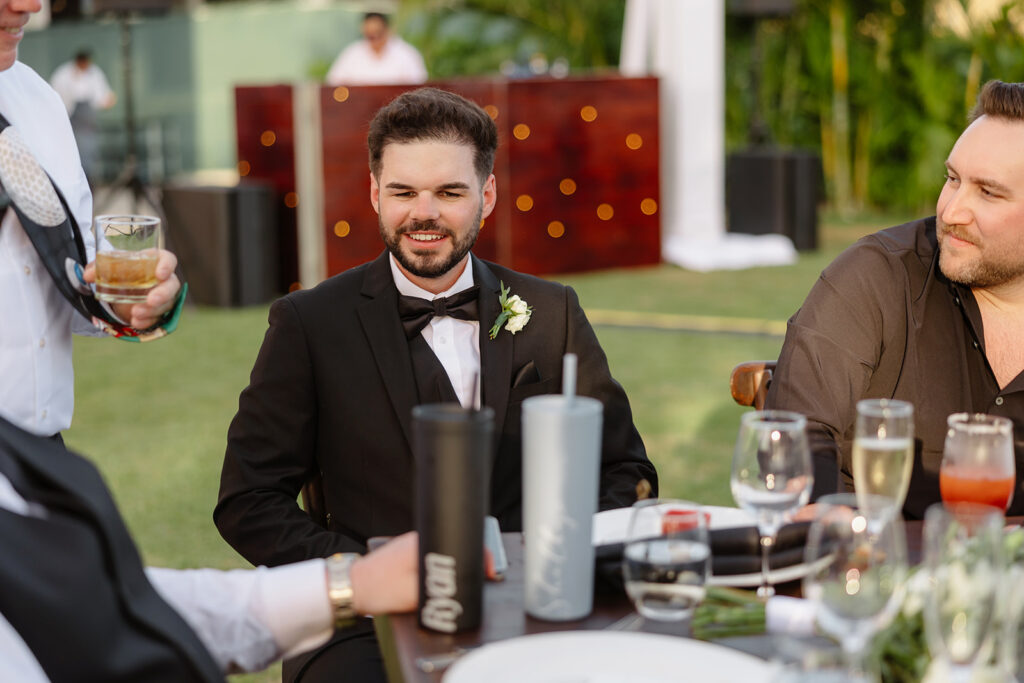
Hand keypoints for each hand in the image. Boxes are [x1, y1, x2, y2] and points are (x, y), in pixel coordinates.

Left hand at [83, 248, 180, 328]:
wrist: (122, 286)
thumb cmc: (122, 270)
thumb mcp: (110, 266)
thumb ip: (98, 268)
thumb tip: (88, 275)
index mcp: (154, 261)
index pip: (168, 259)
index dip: (167, 266)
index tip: (159, 274)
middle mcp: (164, 279)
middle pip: (172, 285)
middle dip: (163, 294)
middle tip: (151, 300)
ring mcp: (164, 296)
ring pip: (166, 303)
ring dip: (152, 310)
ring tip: (136, 313)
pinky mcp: (159, 310)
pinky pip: (158, 317)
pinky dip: (147, 321)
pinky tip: (136, 322)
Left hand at [350, 531, 500, 615]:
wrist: (351, 588)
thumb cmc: (377, 589)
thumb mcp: (414, 595)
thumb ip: (439, 592)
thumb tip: (463, 590)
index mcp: (423, 543)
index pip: (462, 542)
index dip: (482, 557)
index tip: (489, 572)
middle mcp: (419, 539)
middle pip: (455, 546)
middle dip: (469, 564)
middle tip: (476, 581)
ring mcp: (411, 545)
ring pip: (443, 553)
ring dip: (453, 568)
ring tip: (454, 585)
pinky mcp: (405, 554)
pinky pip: (431, 558)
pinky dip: (439, 570)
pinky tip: (436, 584)